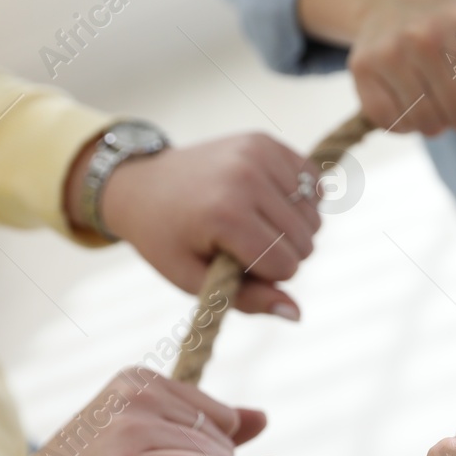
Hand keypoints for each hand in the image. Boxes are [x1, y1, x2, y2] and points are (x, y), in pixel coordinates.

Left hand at [91, 134, 318, 319]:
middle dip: (281, 253)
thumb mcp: (195, 280)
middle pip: (305, 241)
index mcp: (225, 215)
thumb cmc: (169, 240)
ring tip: (254, 223)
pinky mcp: (266, 141)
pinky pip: (313, 182)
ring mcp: (257, 153)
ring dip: (291, 228)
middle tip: (243, 244)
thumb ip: (249, 300)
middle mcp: (245, 177)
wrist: (142, 185)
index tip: (236, 265)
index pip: (286, 266)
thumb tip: (298, 315)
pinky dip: (300, 199)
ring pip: (313, 215)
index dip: (266, 277)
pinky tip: (270, 203)